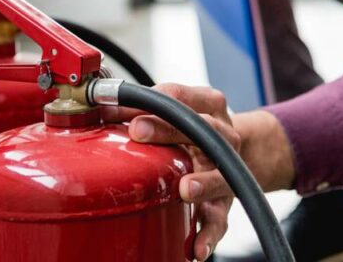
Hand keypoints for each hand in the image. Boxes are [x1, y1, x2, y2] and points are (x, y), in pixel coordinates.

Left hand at [101, 83, 295, 260]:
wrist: (241, 154)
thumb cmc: (197, 131)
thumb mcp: (178, 112)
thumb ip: (144, 110)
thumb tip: (101, 106)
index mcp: (208, 107)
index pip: (181, 96)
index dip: (151, 99)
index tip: (119, 105)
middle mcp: (222, 137)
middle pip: (202, 129)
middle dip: (169, 130)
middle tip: (137, 131)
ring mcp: (226, 170)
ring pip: (221, 175)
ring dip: (204, 183)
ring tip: (186, 189)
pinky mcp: (225, 203)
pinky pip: (220, 220)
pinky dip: (209, 234)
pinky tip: (196, 248)